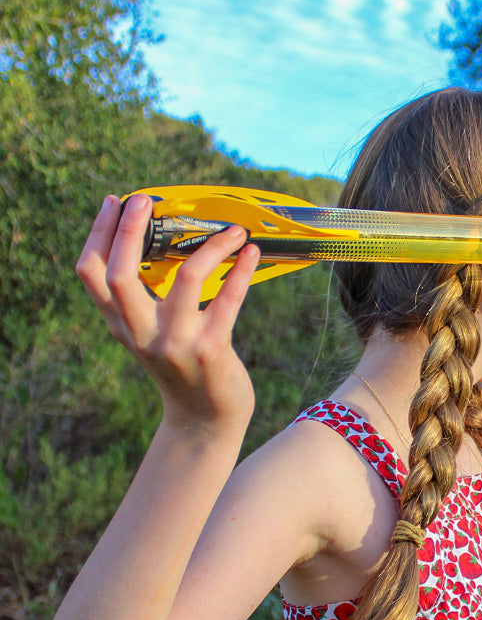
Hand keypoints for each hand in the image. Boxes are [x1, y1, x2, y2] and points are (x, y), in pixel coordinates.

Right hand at [76, 194, 260, 428]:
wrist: (205, 420)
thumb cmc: (184, 366)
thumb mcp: (152, 334)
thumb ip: (146, 300)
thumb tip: (162, 240)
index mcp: (121, 325)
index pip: (90, 274)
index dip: (97, 234)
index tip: (113, 201)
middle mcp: (141, 334)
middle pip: (119, 274)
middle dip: (130, 230)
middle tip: (148, 199)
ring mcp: (175, 343)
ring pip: (185, 278)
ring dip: (212, 246)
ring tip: (234, 230)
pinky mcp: (211, 350)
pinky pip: (228, 300)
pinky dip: (241, 271)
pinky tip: (253, 253)